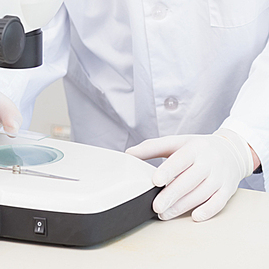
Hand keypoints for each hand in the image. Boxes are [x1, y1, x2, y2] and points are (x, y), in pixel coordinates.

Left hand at [126, 129, 253, 221]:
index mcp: (194, 147)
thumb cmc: (198, 148)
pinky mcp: (228, 189)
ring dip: (183, 206)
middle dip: (172, 195)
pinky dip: (207, 211)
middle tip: (156, 207)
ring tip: (165, 214)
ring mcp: (220, 176)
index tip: (155, 181)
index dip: (168, 170)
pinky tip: (194, 217)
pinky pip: (219, 202)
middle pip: (190, 180)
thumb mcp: (177, 142)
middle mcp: (209, 161)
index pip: (180, 159)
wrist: (231, 150)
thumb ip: (152, 148)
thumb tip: (129, 154)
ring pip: (202, 193)